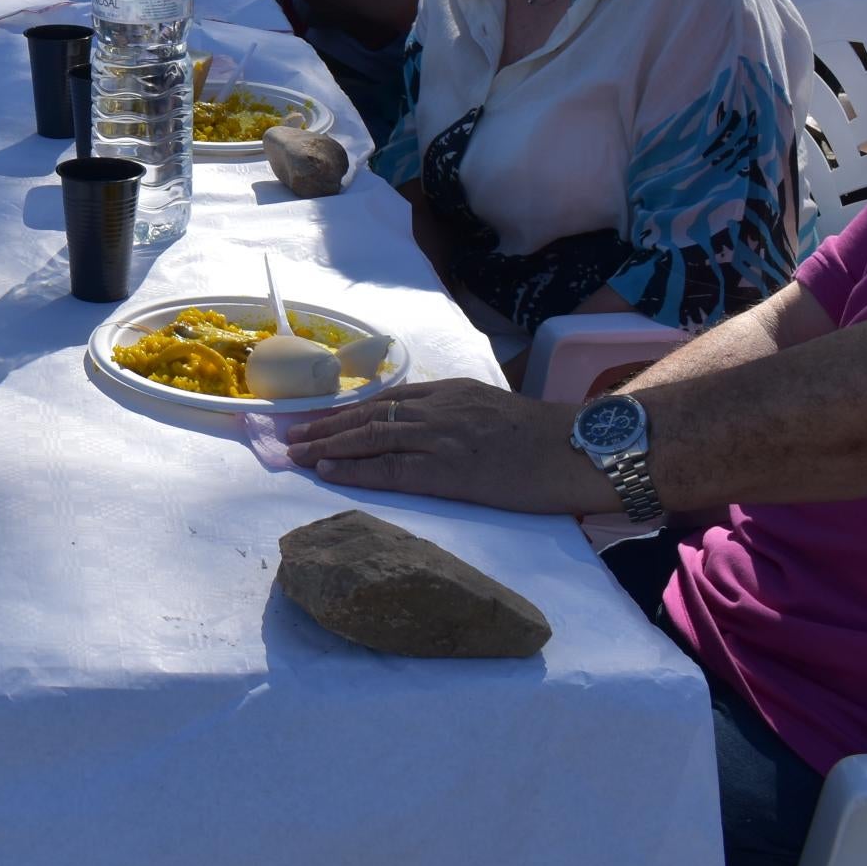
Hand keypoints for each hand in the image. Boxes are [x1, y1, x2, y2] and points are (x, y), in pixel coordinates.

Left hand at [282, 379, 618, 516]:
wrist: (578, 448)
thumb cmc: (544, 438)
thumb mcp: (492, 410)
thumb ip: (457, 414)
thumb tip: (427, 429)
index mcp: (448, 393)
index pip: (384, 400)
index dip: (345, 410)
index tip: (315, 418)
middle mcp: (437, 408)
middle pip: (366, 414)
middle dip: (324, 425)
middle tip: (288, 435)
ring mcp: (440, 436)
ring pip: (369, 437)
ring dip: (326, 446)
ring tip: (294, 453)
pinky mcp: (447, 469)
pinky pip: (390, 469)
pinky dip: (354, 469)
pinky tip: (327, 472)